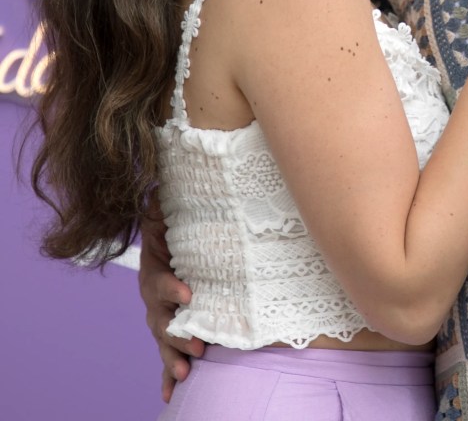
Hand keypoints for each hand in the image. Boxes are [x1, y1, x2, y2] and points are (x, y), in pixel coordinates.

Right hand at [139, 198, 203, 402]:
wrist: (173, 247)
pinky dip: (167, 375)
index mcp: (154, 272)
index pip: (160, 283)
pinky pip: (166, 357)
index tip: (188, 294)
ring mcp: (161, 318)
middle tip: (197, 345)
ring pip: (164, 342)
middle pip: (161, 321)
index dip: (170, 289)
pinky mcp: (171, 331)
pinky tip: (169, 394)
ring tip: (187, 374)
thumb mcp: (167, 215)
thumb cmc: (176, 230)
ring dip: (174, 358)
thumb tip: (157, 187)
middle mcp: (154, 300)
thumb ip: (161, 205)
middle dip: (177, 334)